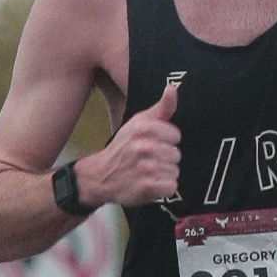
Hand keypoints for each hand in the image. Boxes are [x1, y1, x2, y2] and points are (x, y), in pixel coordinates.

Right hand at [82, 79, 180, 207]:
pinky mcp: (147, 188)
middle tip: (148, 160)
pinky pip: (171, 186)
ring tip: (148, 172)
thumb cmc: (123, 147)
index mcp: (143, 128)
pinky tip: (151, 183)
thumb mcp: (138, 123)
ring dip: (164, 173)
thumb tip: (172, 88)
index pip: (176, 136)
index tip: (154, 144)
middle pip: (176, 154)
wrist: (101, 175)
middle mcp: (144, 147)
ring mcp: (145, 168)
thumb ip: (161, 108)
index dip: (167, 141)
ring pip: (174, 171)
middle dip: (165, 158)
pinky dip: (164, 188)